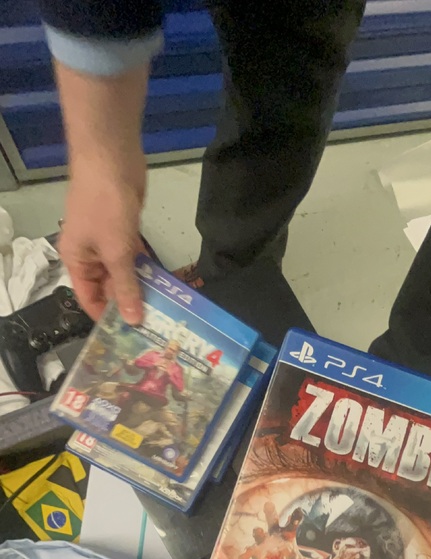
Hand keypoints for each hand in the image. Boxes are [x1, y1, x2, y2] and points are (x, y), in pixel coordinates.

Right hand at [60, 155, 145, 324]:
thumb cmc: (105, 207)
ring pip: (123, 273)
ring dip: (140, 287)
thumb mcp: (115, 252)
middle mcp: (90, 255)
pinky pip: (134, 258)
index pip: (88, 299)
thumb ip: (125, 286)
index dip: (105, 316)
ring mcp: (108, 242)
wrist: (112, 159)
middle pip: (108, 287)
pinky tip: (162, 285)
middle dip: (127, 303)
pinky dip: (145, 269)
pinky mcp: (124, 230)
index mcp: (76, 261)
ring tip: (161, 311)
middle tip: (153, 326)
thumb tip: (132, 319)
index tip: (127, 335)